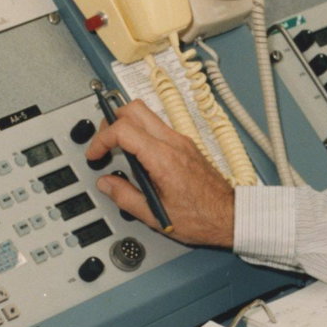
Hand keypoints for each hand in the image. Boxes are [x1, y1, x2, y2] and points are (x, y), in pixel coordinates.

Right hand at [87, 100, 236, 247]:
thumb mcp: (155, 216)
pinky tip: (139, 158)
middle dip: (111, 121)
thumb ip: (125, 197)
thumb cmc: (202, 218)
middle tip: (103, 143)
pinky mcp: (186, 146)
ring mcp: (182, 142)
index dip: (101, 139)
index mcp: (164, 158)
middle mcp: (174, 143)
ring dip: (127, 126)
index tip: (95, 155)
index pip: (123, 129)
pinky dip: (141, 134)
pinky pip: (158, 128)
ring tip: (119, 151)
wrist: (230, 216)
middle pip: (134, 109)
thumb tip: (106, 183)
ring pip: (147, 115)